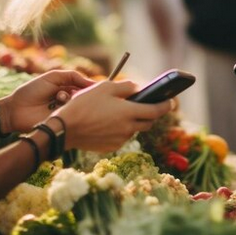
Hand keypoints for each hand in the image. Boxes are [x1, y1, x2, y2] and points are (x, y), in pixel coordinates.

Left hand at [2, 70, 92, 133]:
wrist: (15, 110)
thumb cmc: (31, 91)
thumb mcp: (52, 77)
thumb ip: (72, 76)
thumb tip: (93, 83)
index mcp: (68, 90)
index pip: (85, 88)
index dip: (89, 86)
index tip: (93, 85)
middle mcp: (69, 102)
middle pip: (84, 98)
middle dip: (81, 93)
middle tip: (72, 90)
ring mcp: (66, 114)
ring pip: (79, 106)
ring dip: (71, 99)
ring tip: (58, 98)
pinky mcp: (63, 124)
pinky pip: (73, 116)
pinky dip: (67, 109)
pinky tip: (57, 105)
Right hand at [55, 80, 172, 151]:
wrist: (64, 129)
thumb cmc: (84, 104)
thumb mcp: (104, 87)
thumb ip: (125, 87)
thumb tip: (138, 89)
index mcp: (129, 113)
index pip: (156, 111)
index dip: (166, 105)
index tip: (171, 101)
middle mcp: (128, 128)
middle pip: (148, 122)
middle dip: (151, 114)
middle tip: (146, 105)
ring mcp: (120, 140)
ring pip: (134, 130)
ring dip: (133, 121)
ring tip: (121, 111)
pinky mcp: (111, 147)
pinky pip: (122, 137)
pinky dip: (121, 129)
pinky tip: (109, 122)